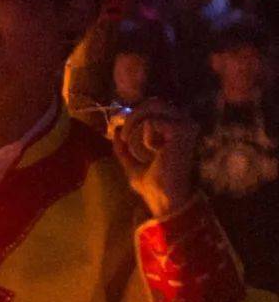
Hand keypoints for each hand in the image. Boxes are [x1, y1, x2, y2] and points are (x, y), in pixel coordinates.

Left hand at [111, 98, 198, 219]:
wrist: (164, 200)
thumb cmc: (153, 186)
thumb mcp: (132, 164)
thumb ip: (123, 149)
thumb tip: (114, 130)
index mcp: (177, 129)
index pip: (154, 106)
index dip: (134, 115)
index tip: (121, 132)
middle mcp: (185, 123)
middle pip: (154, 101)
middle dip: (132, 116)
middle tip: (122, 136)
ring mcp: (186, 125)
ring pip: (153, 105)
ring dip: (134, 121)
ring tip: (127, 141)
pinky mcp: (182, 130)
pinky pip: (152, 121)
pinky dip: (145, 136)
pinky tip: (154, 152)